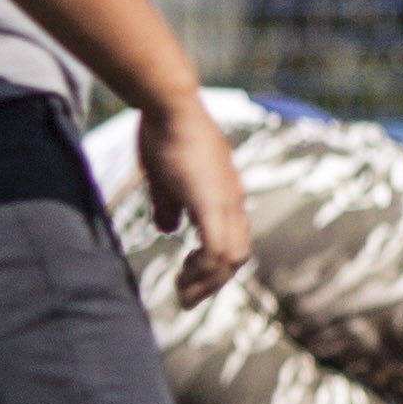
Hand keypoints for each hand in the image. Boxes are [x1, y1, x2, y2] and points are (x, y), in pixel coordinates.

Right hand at [139, 104, 254, 305]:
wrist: (169, 106)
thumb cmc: (164, 134)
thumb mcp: (165, 179)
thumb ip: (169, 206)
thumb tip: (167, 228)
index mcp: (224, 195)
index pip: (232, 240)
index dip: (215, 265)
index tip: (188, 278)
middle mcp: (233, 200)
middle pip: (238, 254)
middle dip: (214, 281)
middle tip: (187, 297)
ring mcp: (226, 201)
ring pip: (232, 257)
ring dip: (209, 281)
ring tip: (183, 294)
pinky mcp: (213, 202)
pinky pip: (218, 248)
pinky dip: (205, 270)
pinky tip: (184, 277)